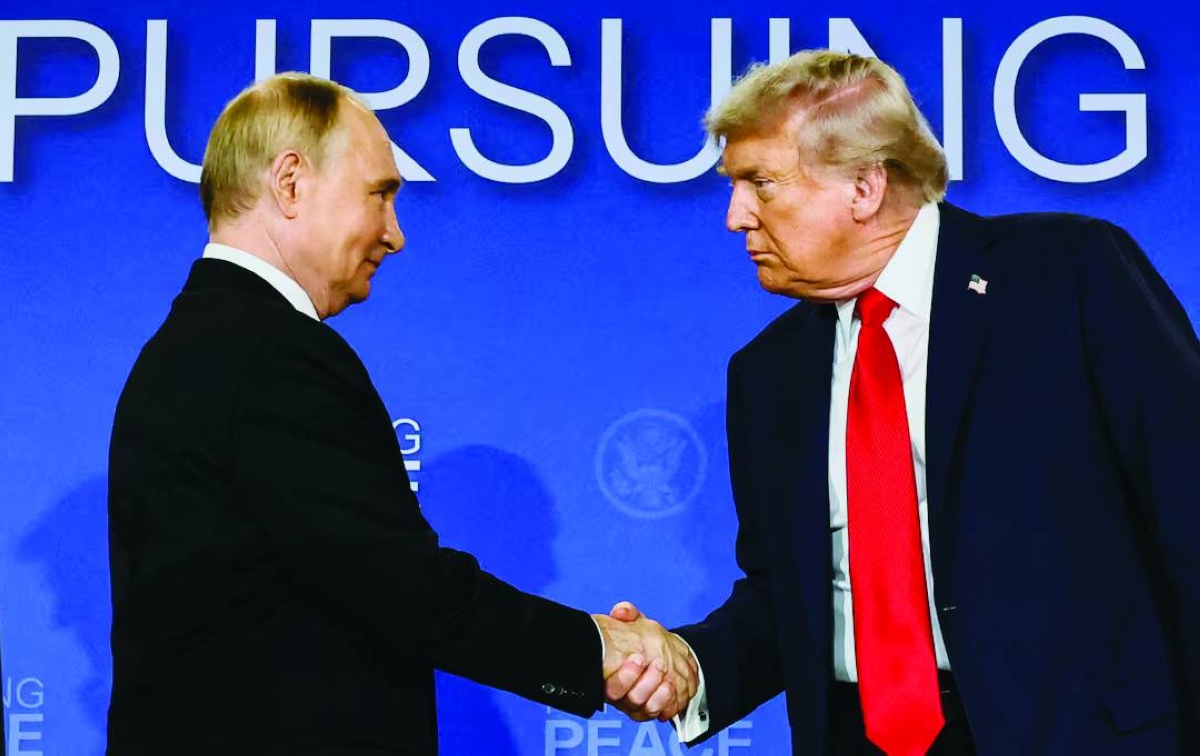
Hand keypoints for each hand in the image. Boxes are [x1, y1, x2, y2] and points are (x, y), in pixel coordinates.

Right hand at [593, 601, 697, 721]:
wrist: (657, 652)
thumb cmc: (638, 639)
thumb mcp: (633, 623)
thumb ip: (626, 615)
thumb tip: (621, 611)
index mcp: (610, 677)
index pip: (611, 688)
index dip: (625, 676)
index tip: (638, 657)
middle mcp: (622, 696)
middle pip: (632, 700)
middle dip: (647, 683)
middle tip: (659, 664)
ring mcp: (638, 705)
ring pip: (648, 709)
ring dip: (660, 695)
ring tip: (669, 679)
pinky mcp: (654, 709)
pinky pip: (663, 713)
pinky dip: (671, 704)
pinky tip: (675, 689)